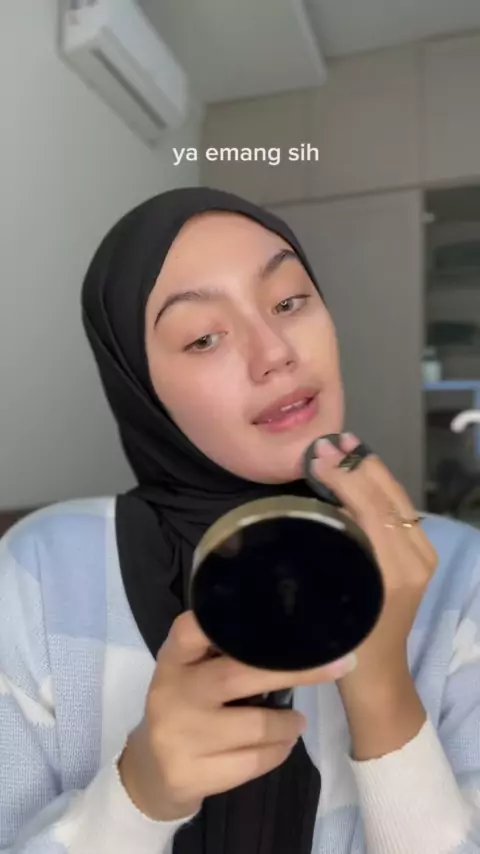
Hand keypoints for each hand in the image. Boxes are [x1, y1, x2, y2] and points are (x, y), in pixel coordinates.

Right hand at [118, 611, 356, 820]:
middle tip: (336, 665)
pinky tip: (281, 744)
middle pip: (238, 675)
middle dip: (293, 671)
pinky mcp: (190, 775)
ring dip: (288, 724)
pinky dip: (278, 752)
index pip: (193, 629)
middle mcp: (172, 693)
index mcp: (173, 659)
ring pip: (255, 726)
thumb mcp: (191, 671)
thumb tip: (293, 633)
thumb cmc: (186, 707)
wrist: (150, 771)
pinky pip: (253, 762)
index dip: (226, 622)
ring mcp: (179, 737)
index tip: (274, 618)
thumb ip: (222, 652)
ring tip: (296, 722)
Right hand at [310, 433, 437, 703]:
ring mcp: (423, 557)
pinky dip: (378, 486)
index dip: (345, 477)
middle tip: (327, 442)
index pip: (371, 509)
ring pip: (397, 500)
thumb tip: (313, 500)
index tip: (317, 455)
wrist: (377, 675)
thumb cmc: (345, 645)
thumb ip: (330, 552)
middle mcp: (417, 559)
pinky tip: (358, 472)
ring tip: (343, 445)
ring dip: (369, 470)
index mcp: (395, 571)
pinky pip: (399, 512)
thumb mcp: (329, 601)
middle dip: (358, 465)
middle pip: (388, 498)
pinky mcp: (421, 557)